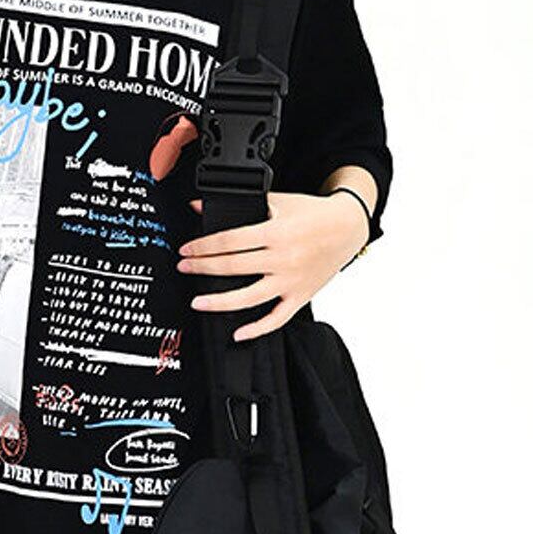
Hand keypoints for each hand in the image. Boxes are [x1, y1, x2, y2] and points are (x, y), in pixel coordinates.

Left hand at [177, 189, 369, 340]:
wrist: (348, 227)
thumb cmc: (313, 214)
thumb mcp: (277, 201)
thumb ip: (240, 204)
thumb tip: (199, 205)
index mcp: (275, 233)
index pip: (228, 241)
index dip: (202, 246)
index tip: (186, 250)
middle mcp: (282, 259)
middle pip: (232, 267)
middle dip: (201, 268)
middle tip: (184, 268)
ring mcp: (290, 280)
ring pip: (248, 297)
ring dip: (218, 302)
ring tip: (197, 302)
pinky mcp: (300, 296)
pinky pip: (276, 319)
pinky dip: (257, 329)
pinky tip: (238, 332)